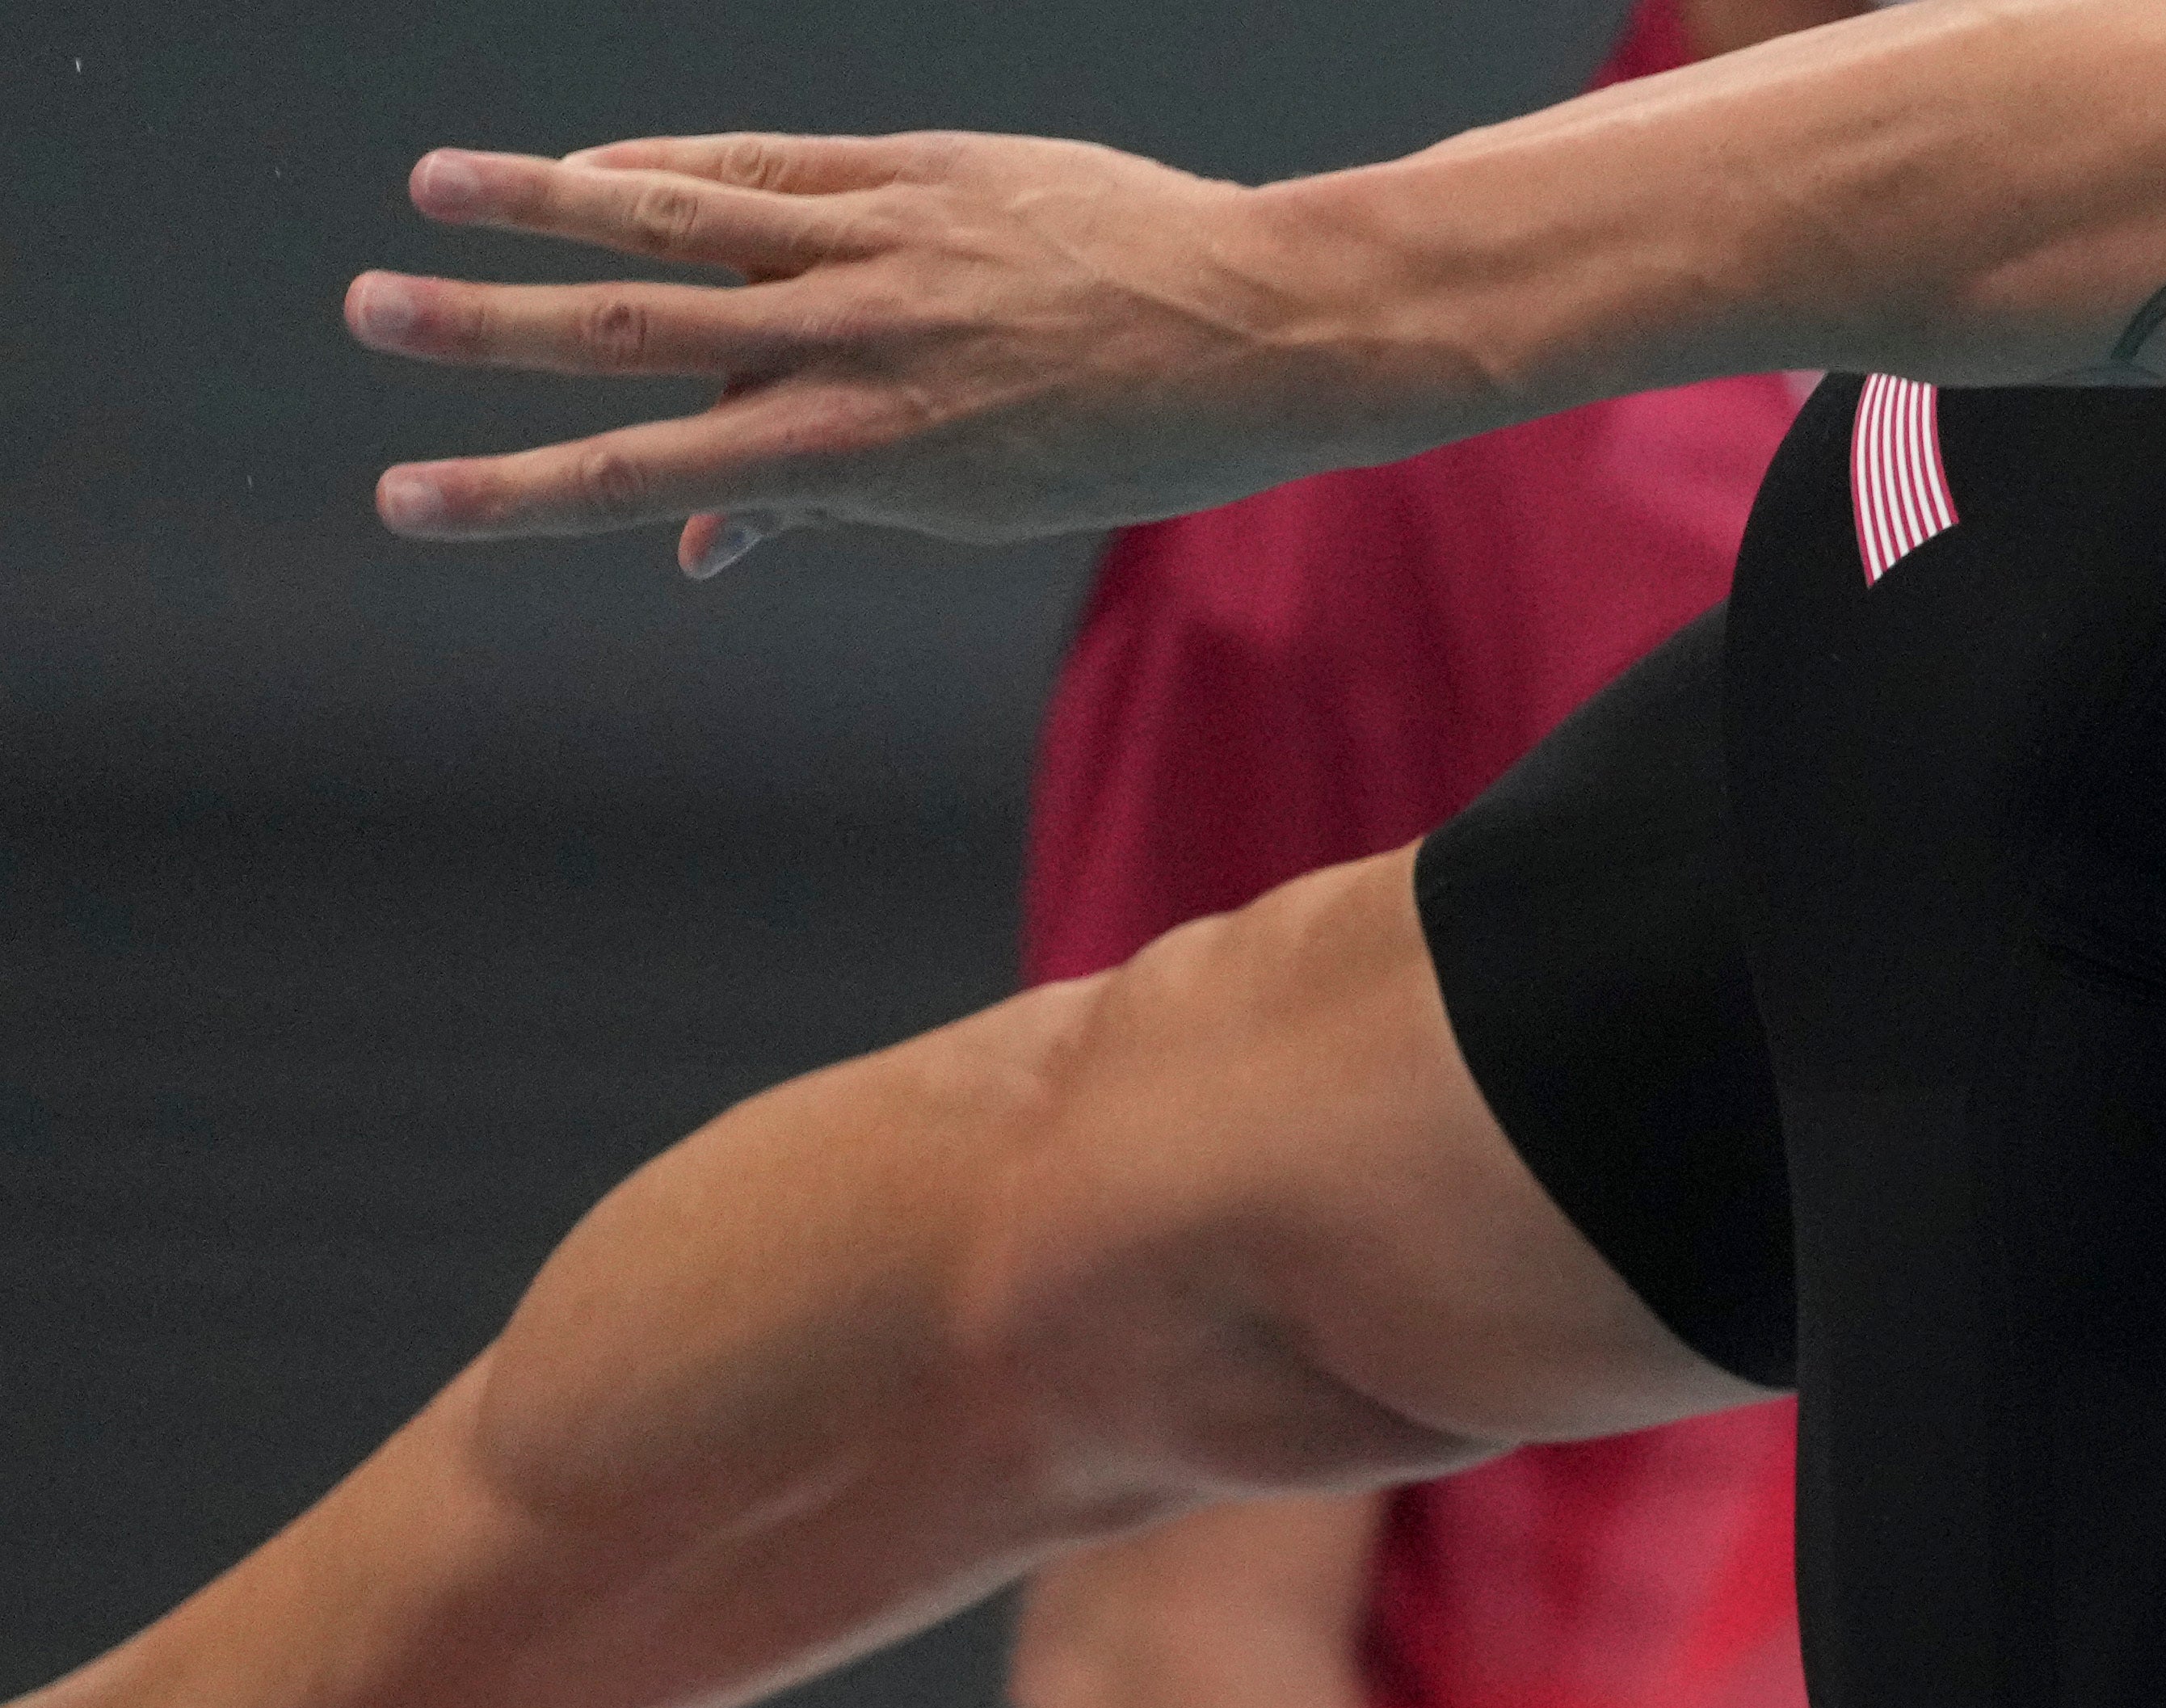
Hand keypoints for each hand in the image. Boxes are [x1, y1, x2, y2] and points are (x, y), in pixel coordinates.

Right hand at [346, 135, 1371, 575]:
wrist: (1261, 332)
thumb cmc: (1124, 430)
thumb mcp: (977, 493)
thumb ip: (826, 503)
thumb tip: (701, 547)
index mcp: (864, 454)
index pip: (657, 479)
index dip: (523, 494)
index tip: (414, 501)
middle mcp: (853, 351)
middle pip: (635, 339)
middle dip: (490, 331)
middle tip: (369, 317)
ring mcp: (878, 253)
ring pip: (680, 226)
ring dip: (543, 205)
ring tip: (431, 191)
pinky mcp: (912, 176)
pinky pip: (764, 169)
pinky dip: (668, 168)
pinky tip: (587, 167)